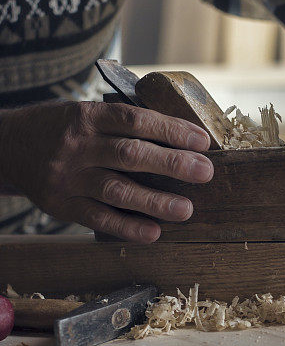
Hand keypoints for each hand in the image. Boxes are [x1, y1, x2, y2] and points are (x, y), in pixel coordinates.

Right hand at [0, 100, 213, 242]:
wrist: (8, 146)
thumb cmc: (60, 129)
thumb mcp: (86, 113)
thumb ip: (123, 124)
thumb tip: (179, 138)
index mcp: (87, 116)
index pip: (134, 120)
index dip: (171, 130)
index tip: (201, 140)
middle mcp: (77, 146)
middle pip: (130, 155)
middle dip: (172, 164)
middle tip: (204, 172)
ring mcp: (68, 178)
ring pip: (116, 191)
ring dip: (154, 202)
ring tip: (185, 210)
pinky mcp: (62, 206)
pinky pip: (98, 219)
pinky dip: (127, 228)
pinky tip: (153, 233)